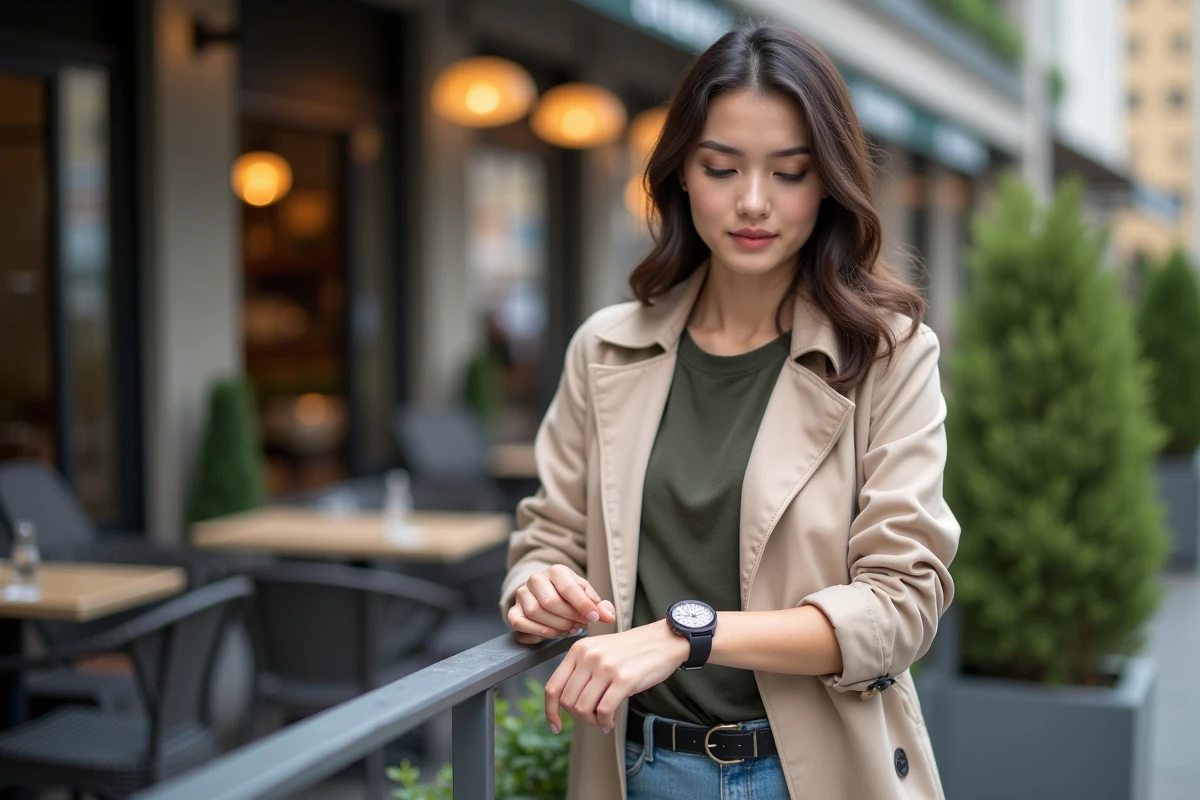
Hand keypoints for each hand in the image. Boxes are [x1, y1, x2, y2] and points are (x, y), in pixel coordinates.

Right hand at [507, 564, 616, 644]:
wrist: (545, 594)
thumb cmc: (569, 596)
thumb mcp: (586, 596)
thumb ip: (599, 605)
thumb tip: (608, 616)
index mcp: (556, 570)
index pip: (569, 588)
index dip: (583, 606)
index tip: (595, 618)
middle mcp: (536, 579)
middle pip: (551, 602)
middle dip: (569, 618)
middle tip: (580, 626)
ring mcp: (522, 594)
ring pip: (536, 613)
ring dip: (555, 626)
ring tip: (568, 629)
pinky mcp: (513, 610)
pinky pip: (521, 623)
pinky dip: (538, 632)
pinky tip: (552, 633)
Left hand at [544, 620, 688, 733]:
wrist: (664, 640)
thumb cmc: (632, 650)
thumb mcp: (599, 653)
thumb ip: (581, 672)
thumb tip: (568, 706)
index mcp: (578, 649)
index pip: (553, 686)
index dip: (551, 711)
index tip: (556, 726)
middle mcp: (588, 656)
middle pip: (568, 701)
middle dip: (579, 718)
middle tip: (593, 720)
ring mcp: (606, 666)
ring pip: (584, 708)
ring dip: (592, 722)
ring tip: (603, 721)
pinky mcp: (624, 678)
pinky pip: (604, 711)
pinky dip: (605, 723)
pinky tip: (610, 722)